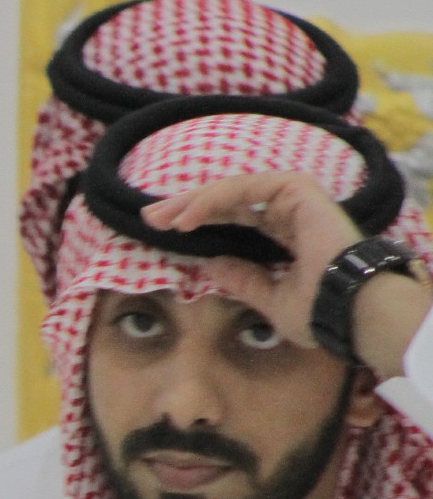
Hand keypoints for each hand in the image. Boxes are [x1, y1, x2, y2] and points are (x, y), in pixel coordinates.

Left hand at [143, 171, 431, 378]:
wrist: (349, 309)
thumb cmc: (320, 310)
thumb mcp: (269, 299)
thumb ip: (242, 280)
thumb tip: (209, 266)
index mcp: (285, 236)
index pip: (233, 219)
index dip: (198, 221)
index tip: (163, 232)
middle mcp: (289, 213)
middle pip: (227, 201)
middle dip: (185, 206)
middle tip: (149, 217)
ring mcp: (295, 198)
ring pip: (232, 190)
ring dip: (193, 202)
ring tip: (160, 219)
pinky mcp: (298, 190)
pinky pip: (245, 188)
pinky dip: (214, 200)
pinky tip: (187, 218)